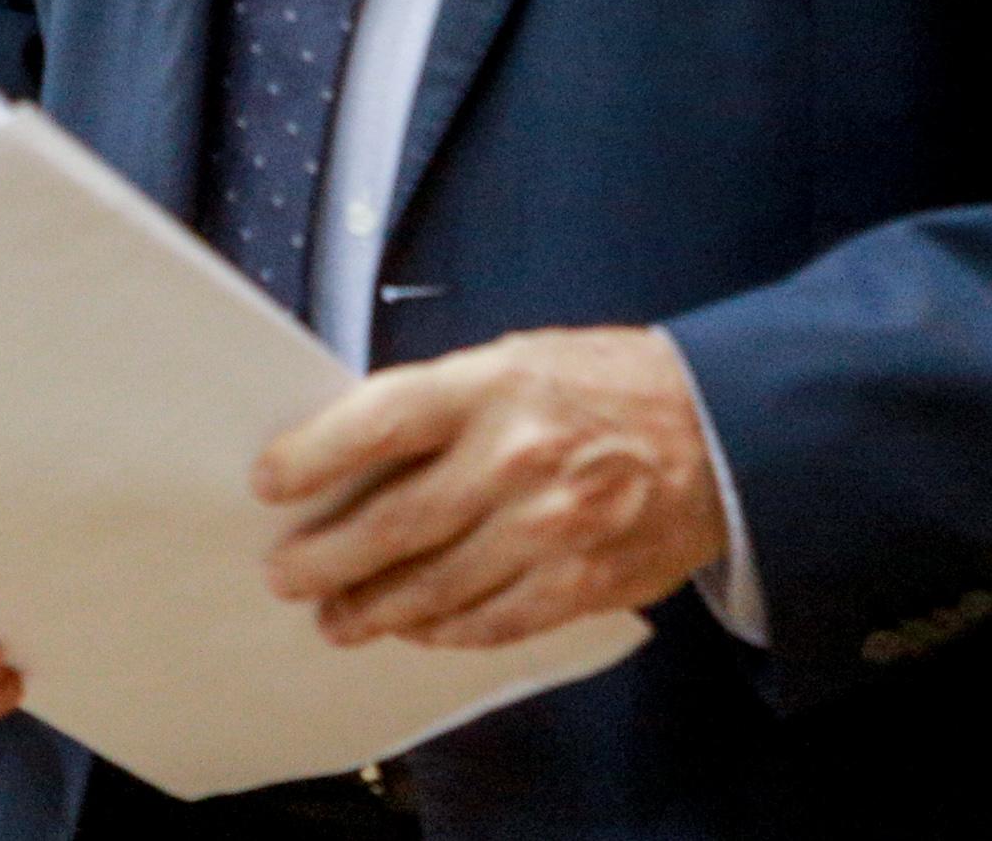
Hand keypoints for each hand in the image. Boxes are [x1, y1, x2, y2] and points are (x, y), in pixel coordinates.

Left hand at [253, 326, 727, 651]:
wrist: (721, 428)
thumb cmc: (607, 387)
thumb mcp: (519, 360)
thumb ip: (444, 405)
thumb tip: (356, 452)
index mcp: (494, 385)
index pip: (379, 422)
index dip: (313, 456)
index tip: (270, 481)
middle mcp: (517, 457)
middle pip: (394, 522)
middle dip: (326, 556)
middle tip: (286, 572)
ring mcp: (551, 527)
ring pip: (436, 587)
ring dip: (374, 609)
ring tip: (339, 616)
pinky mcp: (580, 582)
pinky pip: (492, 621)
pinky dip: (445, 630)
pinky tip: (416, 628)